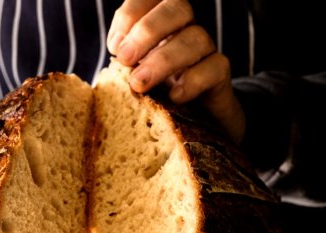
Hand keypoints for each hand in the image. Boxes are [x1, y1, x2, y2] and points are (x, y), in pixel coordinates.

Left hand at [108, 0, 244, 143]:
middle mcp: (184, 30)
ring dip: (164, 59)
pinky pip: (215, 67)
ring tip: (140, 83)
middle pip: (177, 8)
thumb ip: (120, 67)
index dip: (131, 13)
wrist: (189, 128)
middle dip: (147, 31)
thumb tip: (107, 68)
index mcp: (159, 25)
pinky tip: (174, 97)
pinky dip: (193, 80)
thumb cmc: (152, 99)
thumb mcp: (128, 80)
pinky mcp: (219, 77)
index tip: (113, 46)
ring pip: (196, 38)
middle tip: (125, 59)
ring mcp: (204, 52)